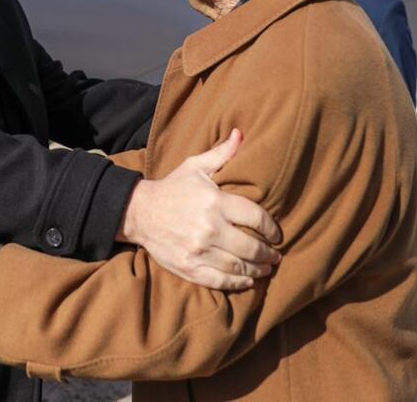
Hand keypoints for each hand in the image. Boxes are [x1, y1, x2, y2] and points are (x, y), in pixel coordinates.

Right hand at [119, 128, 281, 290]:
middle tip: (276, 256)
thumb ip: (221, 154)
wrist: (139, 212)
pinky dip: (237, 283)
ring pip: (238, 267)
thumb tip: (240, 134)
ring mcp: (198, 250)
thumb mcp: (195, 167)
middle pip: (251, 247)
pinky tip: (247, 280)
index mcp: (215, 202)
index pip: (255, 218)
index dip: (271, 229)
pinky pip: (220, 280)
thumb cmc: (172, 188)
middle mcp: (209, 228)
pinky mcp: (188, 267)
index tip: (277, 234)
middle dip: (268, 254)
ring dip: (257, 270)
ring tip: (266, 269)